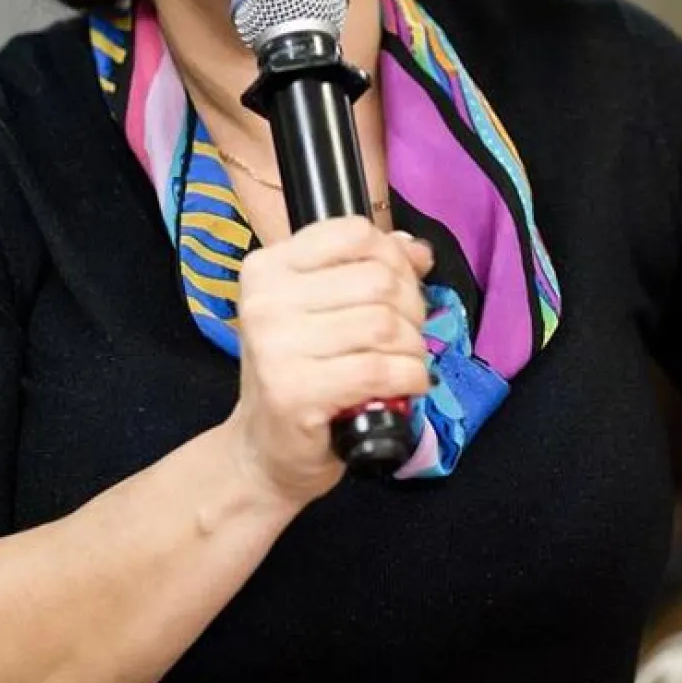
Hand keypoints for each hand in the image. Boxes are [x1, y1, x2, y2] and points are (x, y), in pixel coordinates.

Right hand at [224, 217, 433, 507]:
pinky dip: (410, 377)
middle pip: (378, 280)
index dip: (393, 257)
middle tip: (406, 335)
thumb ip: (367, 271)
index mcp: (268, 266)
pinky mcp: (295, 391)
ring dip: (413, 348)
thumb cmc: (299, 371)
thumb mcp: (323, 309)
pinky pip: (381, 369)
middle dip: (412, 308)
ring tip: (405, 363)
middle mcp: (265, 300)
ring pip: (385, 325)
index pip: (353, 233)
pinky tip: (406, 385)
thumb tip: (417, 251)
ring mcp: (277, 346)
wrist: (263, 449)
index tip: (399, 286)